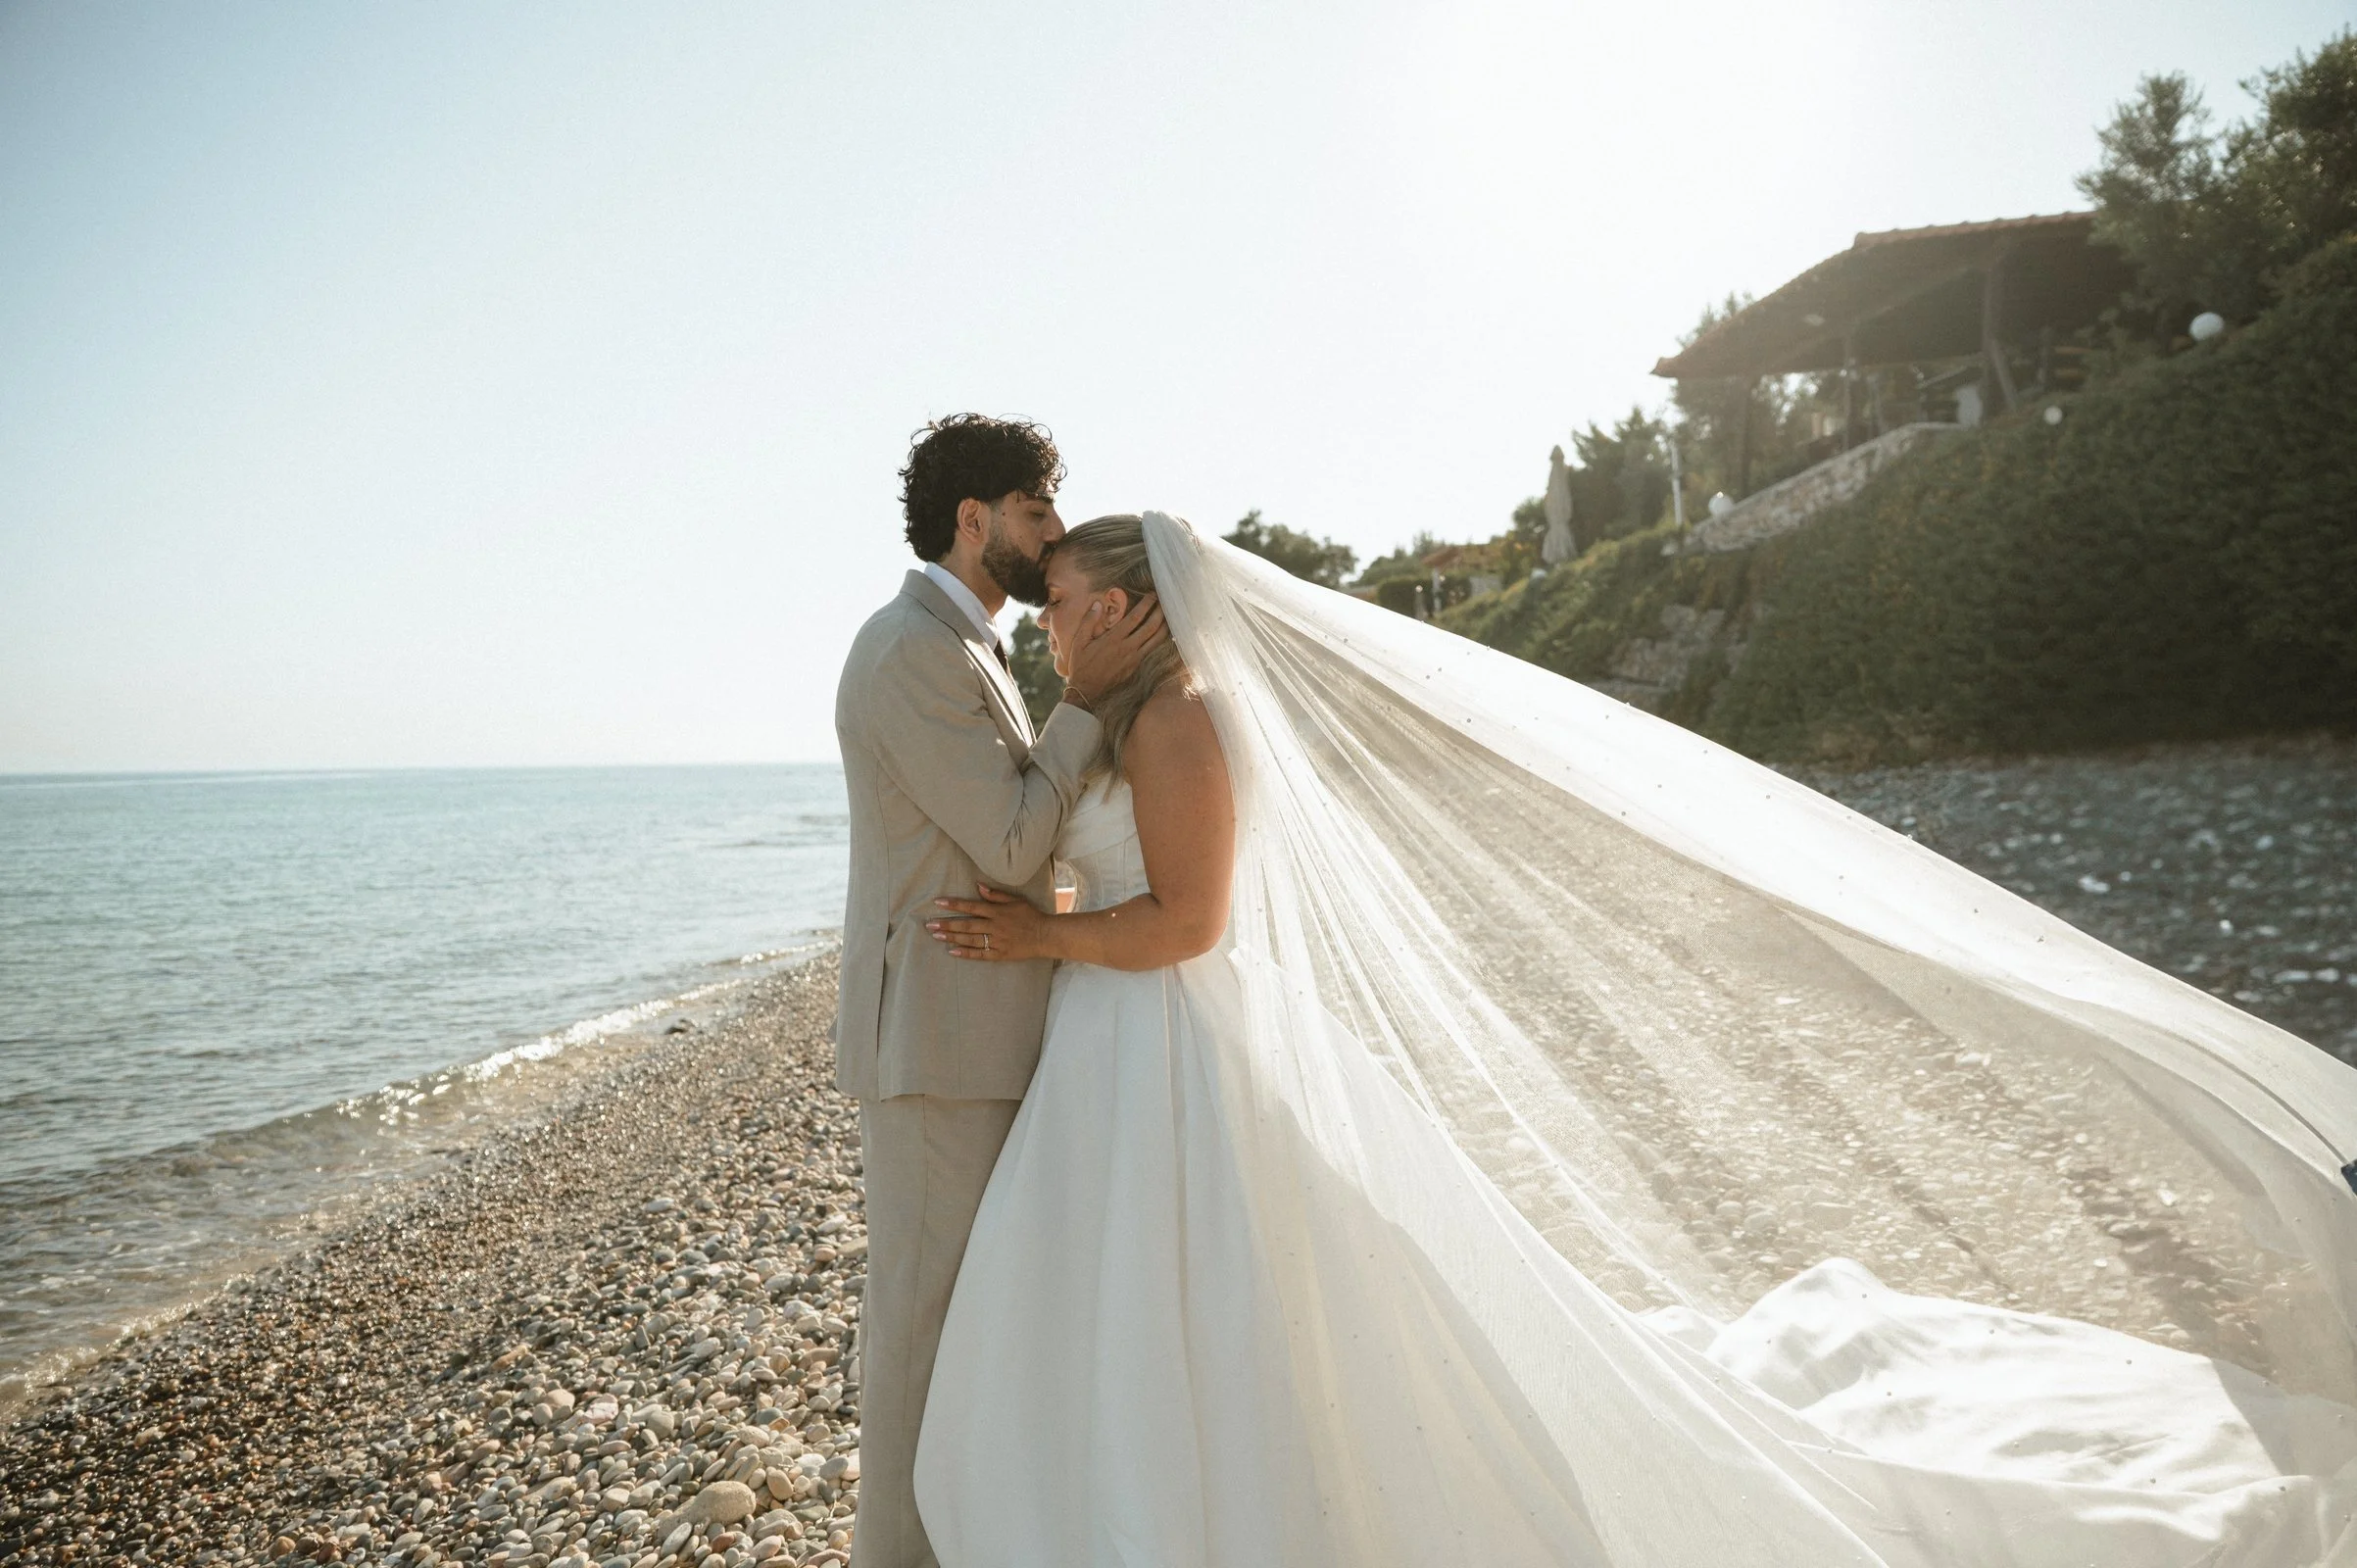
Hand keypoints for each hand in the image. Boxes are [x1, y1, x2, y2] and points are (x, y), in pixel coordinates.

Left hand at [928, 885, 1054, 961]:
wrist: (1045, 936)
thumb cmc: (1030, 916)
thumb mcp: (1015, 900)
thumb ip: (996, 895)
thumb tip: (978, 886)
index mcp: (997, 912)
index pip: (971, 906)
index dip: (954, 904)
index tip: (938, 903)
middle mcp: (994, 926)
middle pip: (966, 925)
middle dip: (947, 924)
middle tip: (929, 925)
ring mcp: (996, 942)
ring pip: (970, 940)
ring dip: (952, 937)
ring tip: (936, 935)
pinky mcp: (999, 954)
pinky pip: (979, 954)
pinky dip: (966, 953)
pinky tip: (952, 951)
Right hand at [1065, 593, 1166, 706]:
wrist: (1086, 691)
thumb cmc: (1080, 665)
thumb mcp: (1078, 642)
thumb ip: (1088, 622)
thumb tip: (1097, 604)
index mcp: (1114, 639)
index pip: (1135, 617)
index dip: (1146, 605)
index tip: (1152, 595)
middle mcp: (1127, 648)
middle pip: (1151, 627)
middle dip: (1160, 612)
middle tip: (1165, 601)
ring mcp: (1134, 659)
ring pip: (1156, 640)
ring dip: (1164, 626)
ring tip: (1169, 615)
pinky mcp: (1136, 667)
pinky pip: (1151, 651)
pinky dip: (1159, 641)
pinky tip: (1162, 634)